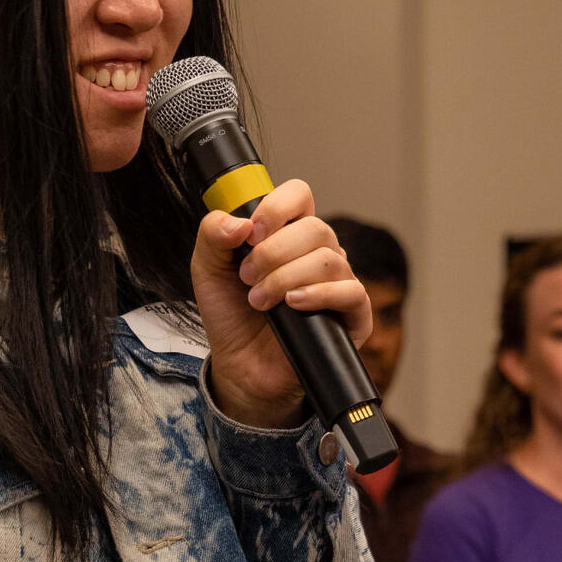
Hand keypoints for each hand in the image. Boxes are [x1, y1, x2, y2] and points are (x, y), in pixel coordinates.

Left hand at [191, 179, 370, 429]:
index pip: (299, 195)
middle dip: (273, 253)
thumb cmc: (231, 316)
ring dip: (285, 278)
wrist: (240, 367)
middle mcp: (318, 252)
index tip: (251, 234)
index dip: (277, 208)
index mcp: (288, 233)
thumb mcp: (207, 270)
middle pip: (315, 228)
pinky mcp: (354, 315)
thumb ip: (213, 236)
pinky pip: (352, 292)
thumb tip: (237, 221)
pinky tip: (293, 304)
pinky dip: (319, 295)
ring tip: (259, 301)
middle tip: (247, 278)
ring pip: (329, 259)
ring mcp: (339, 282)